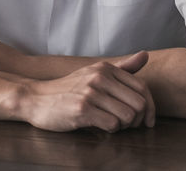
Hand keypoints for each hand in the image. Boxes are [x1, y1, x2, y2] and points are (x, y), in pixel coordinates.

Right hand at [13, 52, 155, 131]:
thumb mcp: (94, 73)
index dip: (149, 107)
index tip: (147, 120)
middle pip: (139, 104)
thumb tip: (145, 55)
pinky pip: (112, 125)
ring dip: (124, 126)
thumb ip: (122, 68)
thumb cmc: (68, 90)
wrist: (35, 99)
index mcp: (106, 68)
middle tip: (128, 126)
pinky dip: (110, 131)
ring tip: (112, 125)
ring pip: (128, 116)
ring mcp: (91, 93)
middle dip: (138, 120)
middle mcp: (100, 77)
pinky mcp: (82, 109)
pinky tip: (100, 127)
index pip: (142, 88)